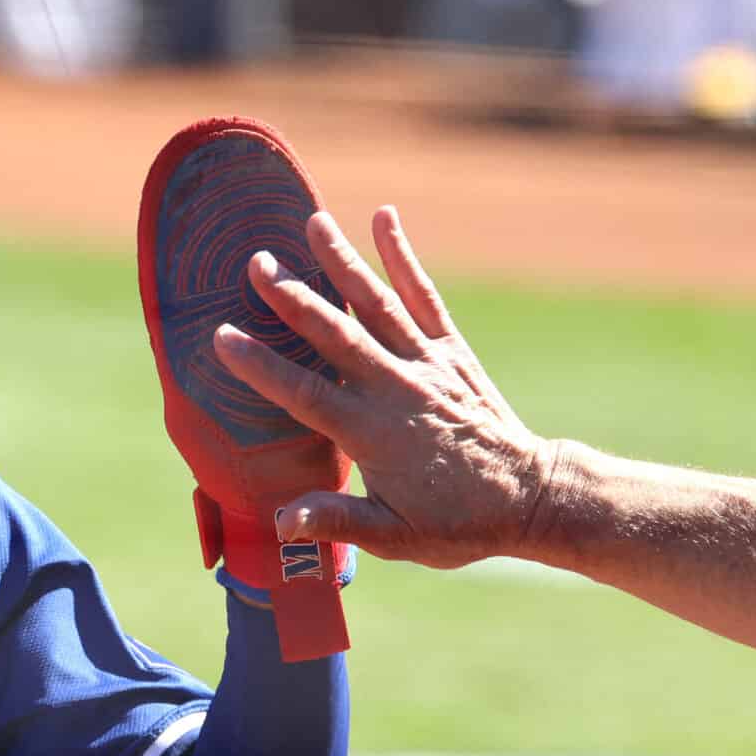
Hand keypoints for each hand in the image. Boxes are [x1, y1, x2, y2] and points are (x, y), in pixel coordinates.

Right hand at [208, 207, 562, 568]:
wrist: (532, 499)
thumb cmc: (457, 523)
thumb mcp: (395, 536)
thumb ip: (337, 521)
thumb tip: (280, 522)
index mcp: (372, 434)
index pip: (305, 394)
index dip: (261, 366)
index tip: (222, 337)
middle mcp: (397, 389)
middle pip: (337, 335)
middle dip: (294, 298)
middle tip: (257, 263)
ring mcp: (427, 363)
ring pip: (377, 304)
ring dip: (343, 262)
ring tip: (313, 222)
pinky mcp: (452, 351)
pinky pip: (425, 297)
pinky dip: (404, 257)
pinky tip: (384, 219)